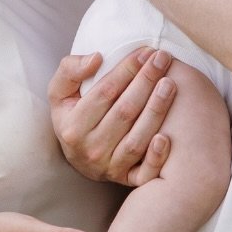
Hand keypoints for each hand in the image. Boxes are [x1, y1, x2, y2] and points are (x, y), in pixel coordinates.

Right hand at [49, 47, 174, 186]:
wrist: (80, 156)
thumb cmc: (73, 116)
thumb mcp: (60, 92)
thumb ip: (71, 70)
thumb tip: (96, 58)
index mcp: (73, 126)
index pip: (105, 93)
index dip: (126, 70)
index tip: (145, 51)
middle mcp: (91, 149)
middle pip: (125, 112)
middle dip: (146, 82)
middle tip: (163, 58)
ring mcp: (110, 167)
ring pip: (137, 139)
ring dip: (156, 110)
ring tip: (171, 84)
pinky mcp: (128, 179)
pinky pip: (145, 172)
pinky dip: (156, 157)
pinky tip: (167, 136)